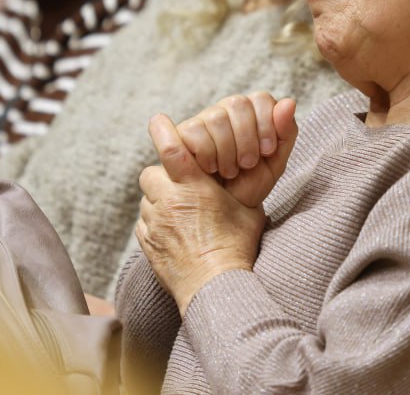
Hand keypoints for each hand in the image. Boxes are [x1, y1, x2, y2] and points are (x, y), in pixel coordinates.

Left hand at [136, 114, 267, 313]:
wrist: (215, 290)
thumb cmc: (238, 247)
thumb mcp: (249, 209)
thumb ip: (247, 183)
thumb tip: (264, 159)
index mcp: (192, 187)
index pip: (172, 147)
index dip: (163, 130)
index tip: (158, 119)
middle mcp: (167, 201)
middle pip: (151, 173)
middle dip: (162, 176)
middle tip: (180, 186)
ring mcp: (154, 224)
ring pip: (147, 200)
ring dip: (159, 201)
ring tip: (180, 213)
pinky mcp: (147, 245)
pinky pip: (145, 226)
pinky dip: (155, 225)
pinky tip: (175, 235)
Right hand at [175, 93, 298, 207]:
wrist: (224, 210)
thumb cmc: (249, 184)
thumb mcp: (274, 163)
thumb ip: (285, 133)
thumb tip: (289, 102)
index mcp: (252, 113)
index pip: (260, 99)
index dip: (266, 124)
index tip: (267, 151)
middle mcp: (227, 110)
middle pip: (238, 103)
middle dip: (247, 138)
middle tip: (248, 164)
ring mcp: (204, 119)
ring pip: (217, 117)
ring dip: (228, 150)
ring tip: (230, 171)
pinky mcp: (184, 132)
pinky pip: (195, 130)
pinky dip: (208, 154)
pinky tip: (211, 167)